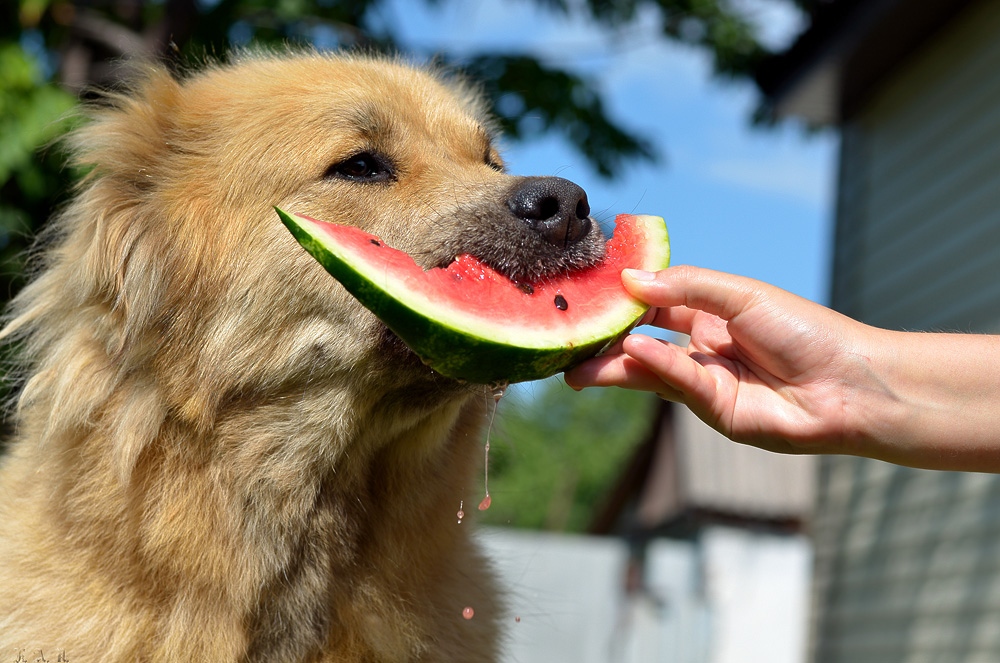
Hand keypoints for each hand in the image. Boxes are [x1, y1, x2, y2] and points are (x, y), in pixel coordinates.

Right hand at [566, 265, 877, 454]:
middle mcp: (704, 348)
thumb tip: (629, 280)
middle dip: (606, 342)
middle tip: (567, 340)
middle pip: (643, 341)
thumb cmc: (806, 330)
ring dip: (613, 367)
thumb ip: (687, 286)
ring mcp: (707, 382)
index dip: (622, 298)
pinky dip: (655, 367)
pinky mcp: (714, 412)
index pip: (655, 303)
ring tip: (574, 366)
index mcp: (712, 315)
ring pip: (650, 370)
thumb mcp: (742, 295)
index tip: (587, 291)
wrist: (851, 384)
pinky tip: (631, 354)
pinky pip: (677, 383)